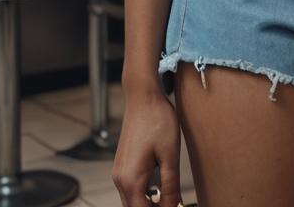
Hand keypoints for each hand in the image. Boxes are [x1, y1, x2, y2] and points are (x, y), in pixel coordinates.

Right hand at [111, 88, 183, 206]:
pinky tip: (159, 183)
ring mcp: (119, 171)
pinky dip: (144, 191)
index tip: (175, 206)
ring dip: (148, 202)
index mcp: (131, 180)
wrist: (143, 96)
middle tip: (173, 201)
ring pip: (132, 199)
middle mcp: (120, 179)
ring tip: (169, 194)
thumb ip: (170, 185)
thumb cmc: (158, 120)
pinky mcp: (122, 164)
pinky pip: (131, 187)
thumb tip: (173, 206)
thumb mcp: (170, 155)